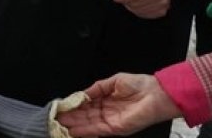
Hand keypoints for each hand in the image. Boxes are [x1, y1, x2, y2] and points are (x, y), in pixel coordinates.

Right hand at [56, 73, 179, 136]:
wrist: (156, 93)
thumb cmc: (140, 85)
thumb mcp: (114, 81)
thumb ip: (97, 88)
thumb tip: (82, 94)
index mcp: (106, 100)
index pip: (85, 105)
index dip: (73, 106)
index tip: (61, 107)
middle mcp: (106, 112)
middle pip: (84, 116)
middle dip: (69, 117)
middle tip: (55, 118)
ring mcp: (110, 121)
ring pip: (87, 124)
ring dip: (73, 125)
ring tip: (59, 125)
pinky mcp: (115, 128)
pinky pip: (96, 130)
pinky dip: (84, 131)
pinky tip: (73, 130)